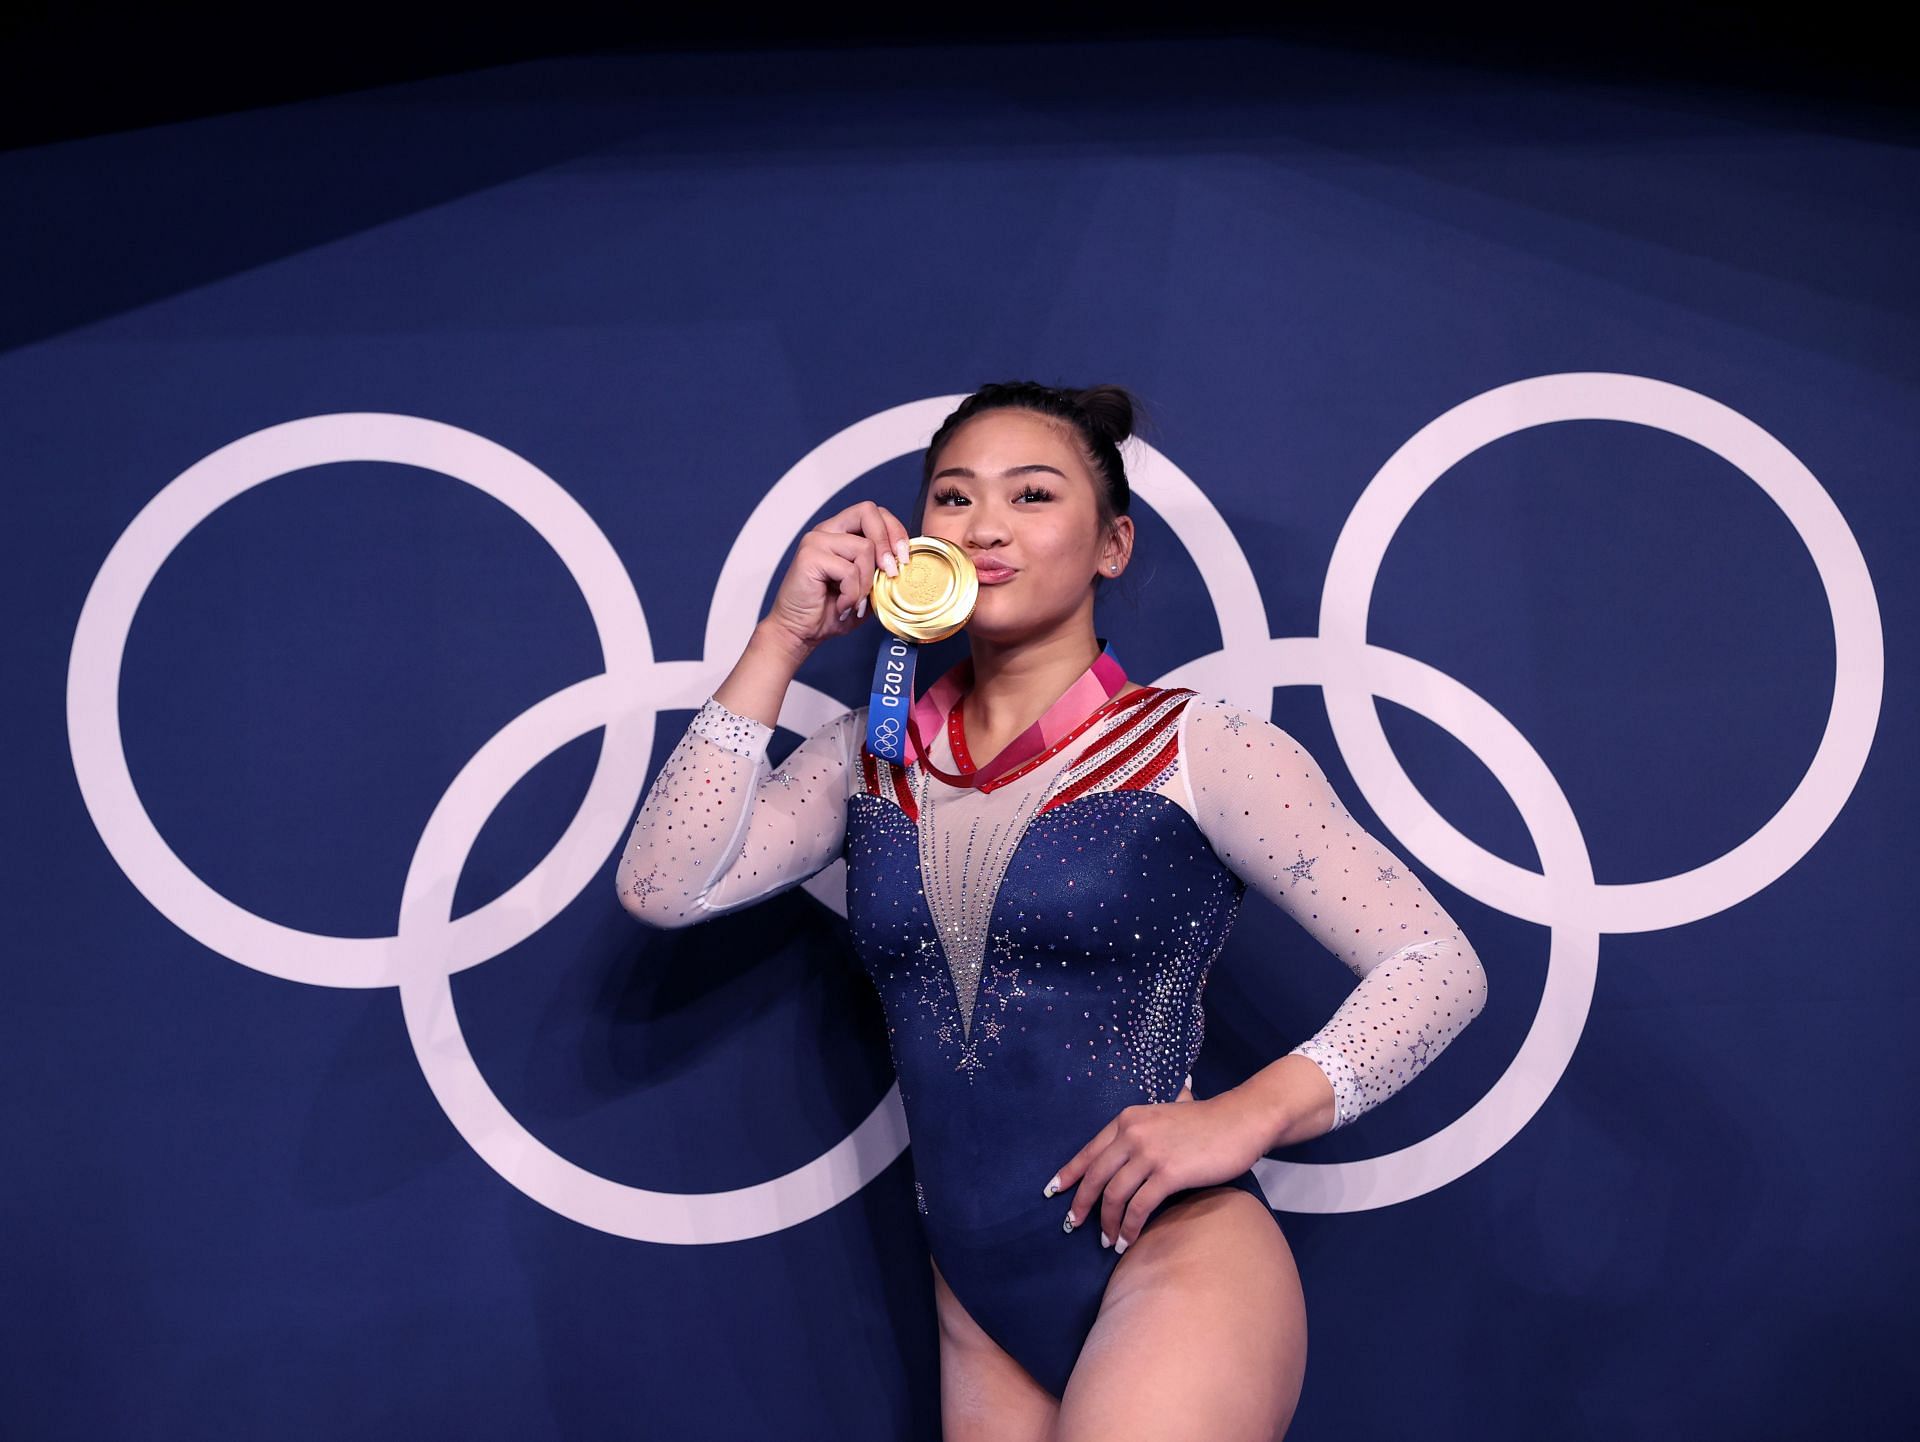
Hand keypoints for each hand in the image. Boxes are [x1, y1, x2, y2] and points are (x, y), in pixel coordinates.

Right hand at [763, 500, 913, 652]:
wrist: (799, 632)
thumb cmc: (830, 612)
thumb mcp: (866, 589)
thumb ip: (880, 571)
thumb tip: (903, 563)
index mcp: (840, 532)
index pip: (874, 513)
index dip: (894, 531)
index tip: (904, 558)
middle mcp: (827, 531)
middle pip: (868, 511)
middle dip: (888, 542)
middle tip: (891, 572)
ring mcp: (816, 541)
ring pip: (864, 547)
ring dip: (866, 581)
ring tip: (855, 601)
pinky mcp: (810, 556)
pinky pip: (849, 570)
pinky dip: (852, 594)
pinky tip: (841, 606)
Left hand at [1044, 1080, 1270, 1255]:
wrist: (1240, 1120)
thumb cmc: (1205, 1122)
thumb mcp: (1163, 1116)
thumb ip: (1141, 1130)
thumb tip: (1125, 1151)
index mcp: (1127, 1119)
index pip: (1089, 1151)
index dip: (1069, 1174)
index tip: (1054, 1192)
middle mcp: (1132, 1134)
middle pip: (1095, 1176)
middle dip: (1081, 1205)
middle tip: (1073, 1226)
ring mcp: (1150, 1153)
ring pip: (1114, 1195)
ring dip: (1107, 1223)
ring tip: (1106, 1242)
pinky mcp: (1169, 1173)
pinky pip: (1140, 1207)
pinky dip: (1130, 1227)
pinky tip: (1127, 1241)